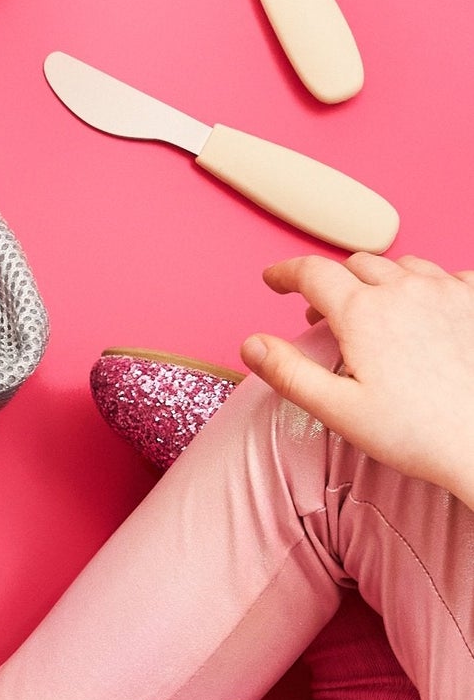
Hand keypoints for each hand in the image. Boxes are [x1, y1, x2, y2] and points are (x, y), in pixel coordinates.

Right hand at [242, 253, 473, 506]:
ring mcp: (448, 291)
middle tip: (321, 314)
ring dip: (378, 281)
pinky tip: (423, 311)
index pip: (313, 272)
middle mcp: (405, 290)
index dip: (285, 273)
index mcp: (363, 313)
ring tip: (373, 312)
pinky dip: (425, 286)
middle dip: (332, 283)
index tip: (274, 279)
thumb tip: (252, 344)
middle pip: (356, 265)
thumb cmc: (418, 433)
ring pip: (402, 266)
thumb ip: (288, 372)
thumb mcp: (337, 409)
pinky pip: (447, 275)